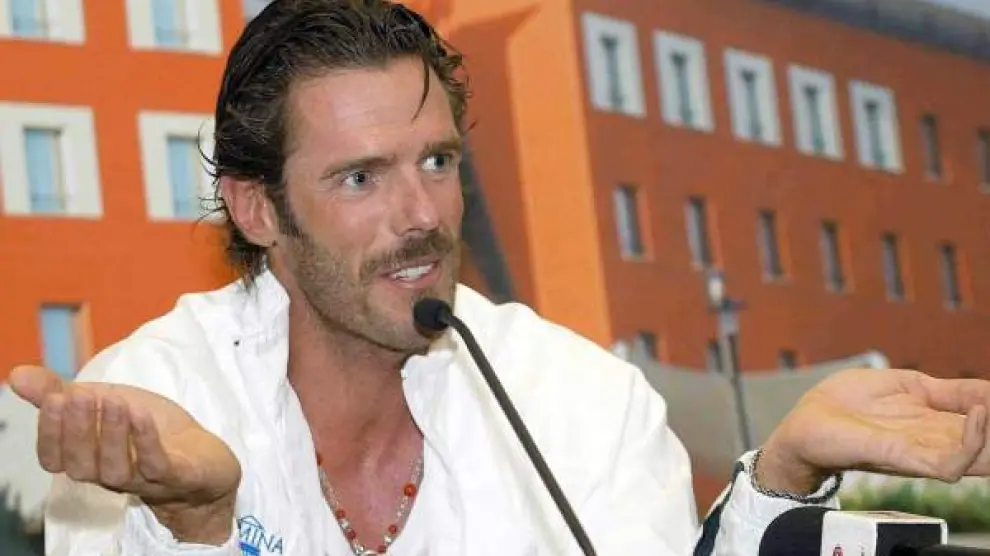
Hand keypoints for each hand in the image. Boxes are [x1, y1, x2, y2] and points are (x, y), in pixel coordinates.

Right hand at [9, 365, 241, 544]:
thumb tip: (16, 374)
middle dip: (78, 428)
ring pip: (115, 467)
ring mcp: (143, 478)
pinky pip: (156, 463)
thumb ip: (62, 392)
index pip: (54, 459)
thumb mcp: (105, 402)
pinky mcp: (176, 476)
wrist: (204, 458)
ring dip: (112, 432)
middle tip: (78, 396)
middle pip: (82, 464)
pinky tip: (140, 412)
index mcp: (88, 458)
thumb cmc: (149, 430)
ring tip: (112, 399)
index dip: (49, 433)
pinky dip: (146, 439)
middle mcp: (109, 474)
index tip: (53, 399)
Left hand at [756, 368, 989, 494]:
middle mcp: (935, 442)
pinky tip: (979, 415)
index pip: (984, 424)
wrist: (805, 423)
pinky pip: (950, 464)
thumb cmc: (847, 404)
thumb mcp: (906, 385)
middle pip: (987, 446)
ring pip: (980, 458)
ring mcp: (921, 452)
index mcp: (937, 423)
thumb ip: (948, 391)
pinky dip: (973, 442)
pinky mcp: (902, 457)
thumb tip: (989, 391)